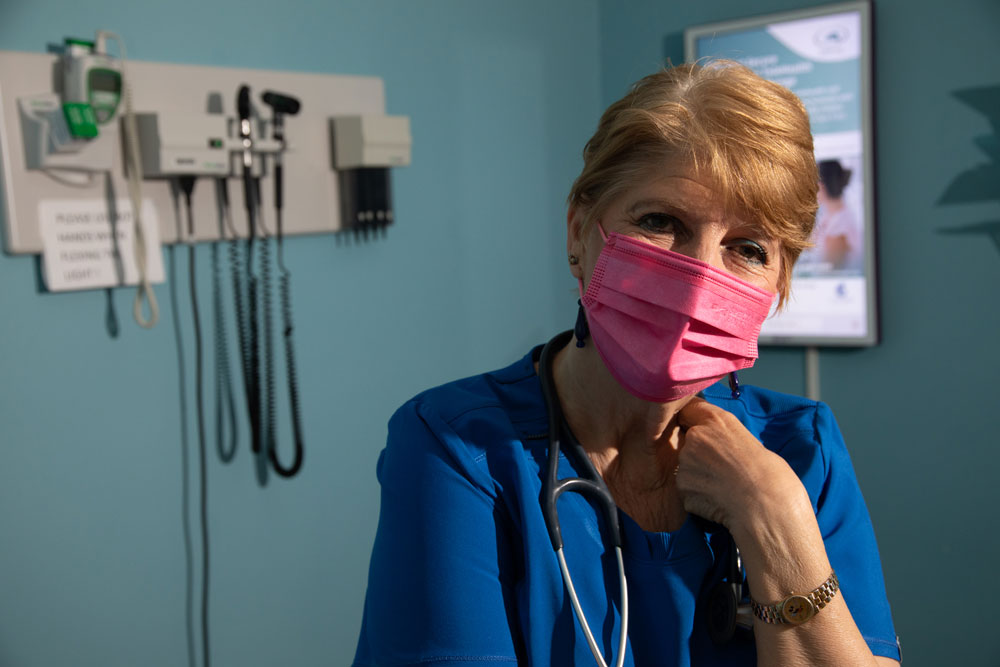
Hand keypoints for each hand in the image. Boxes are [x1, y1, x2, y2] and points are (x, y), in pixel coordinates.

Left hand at [674, 397, 804, 533]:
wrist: (768, 509)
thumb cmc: (772, 477)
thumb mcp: (751, 442)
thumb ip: (726, 437)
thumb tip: (720, 444)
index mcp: (717, 421)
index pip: (690, 407)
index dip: (692, 418)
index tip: (696, 426)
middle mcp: (696, 437)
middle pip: (687, 440)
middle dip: (699, 452)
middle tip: (722, 469)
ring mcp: (686, 462)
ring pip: (687, 467)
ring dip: (699, 475)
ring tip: (725, 487)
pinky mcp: (682, 487)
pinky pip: (688, 490)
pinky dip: (699, 496)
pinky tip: (719, 501)